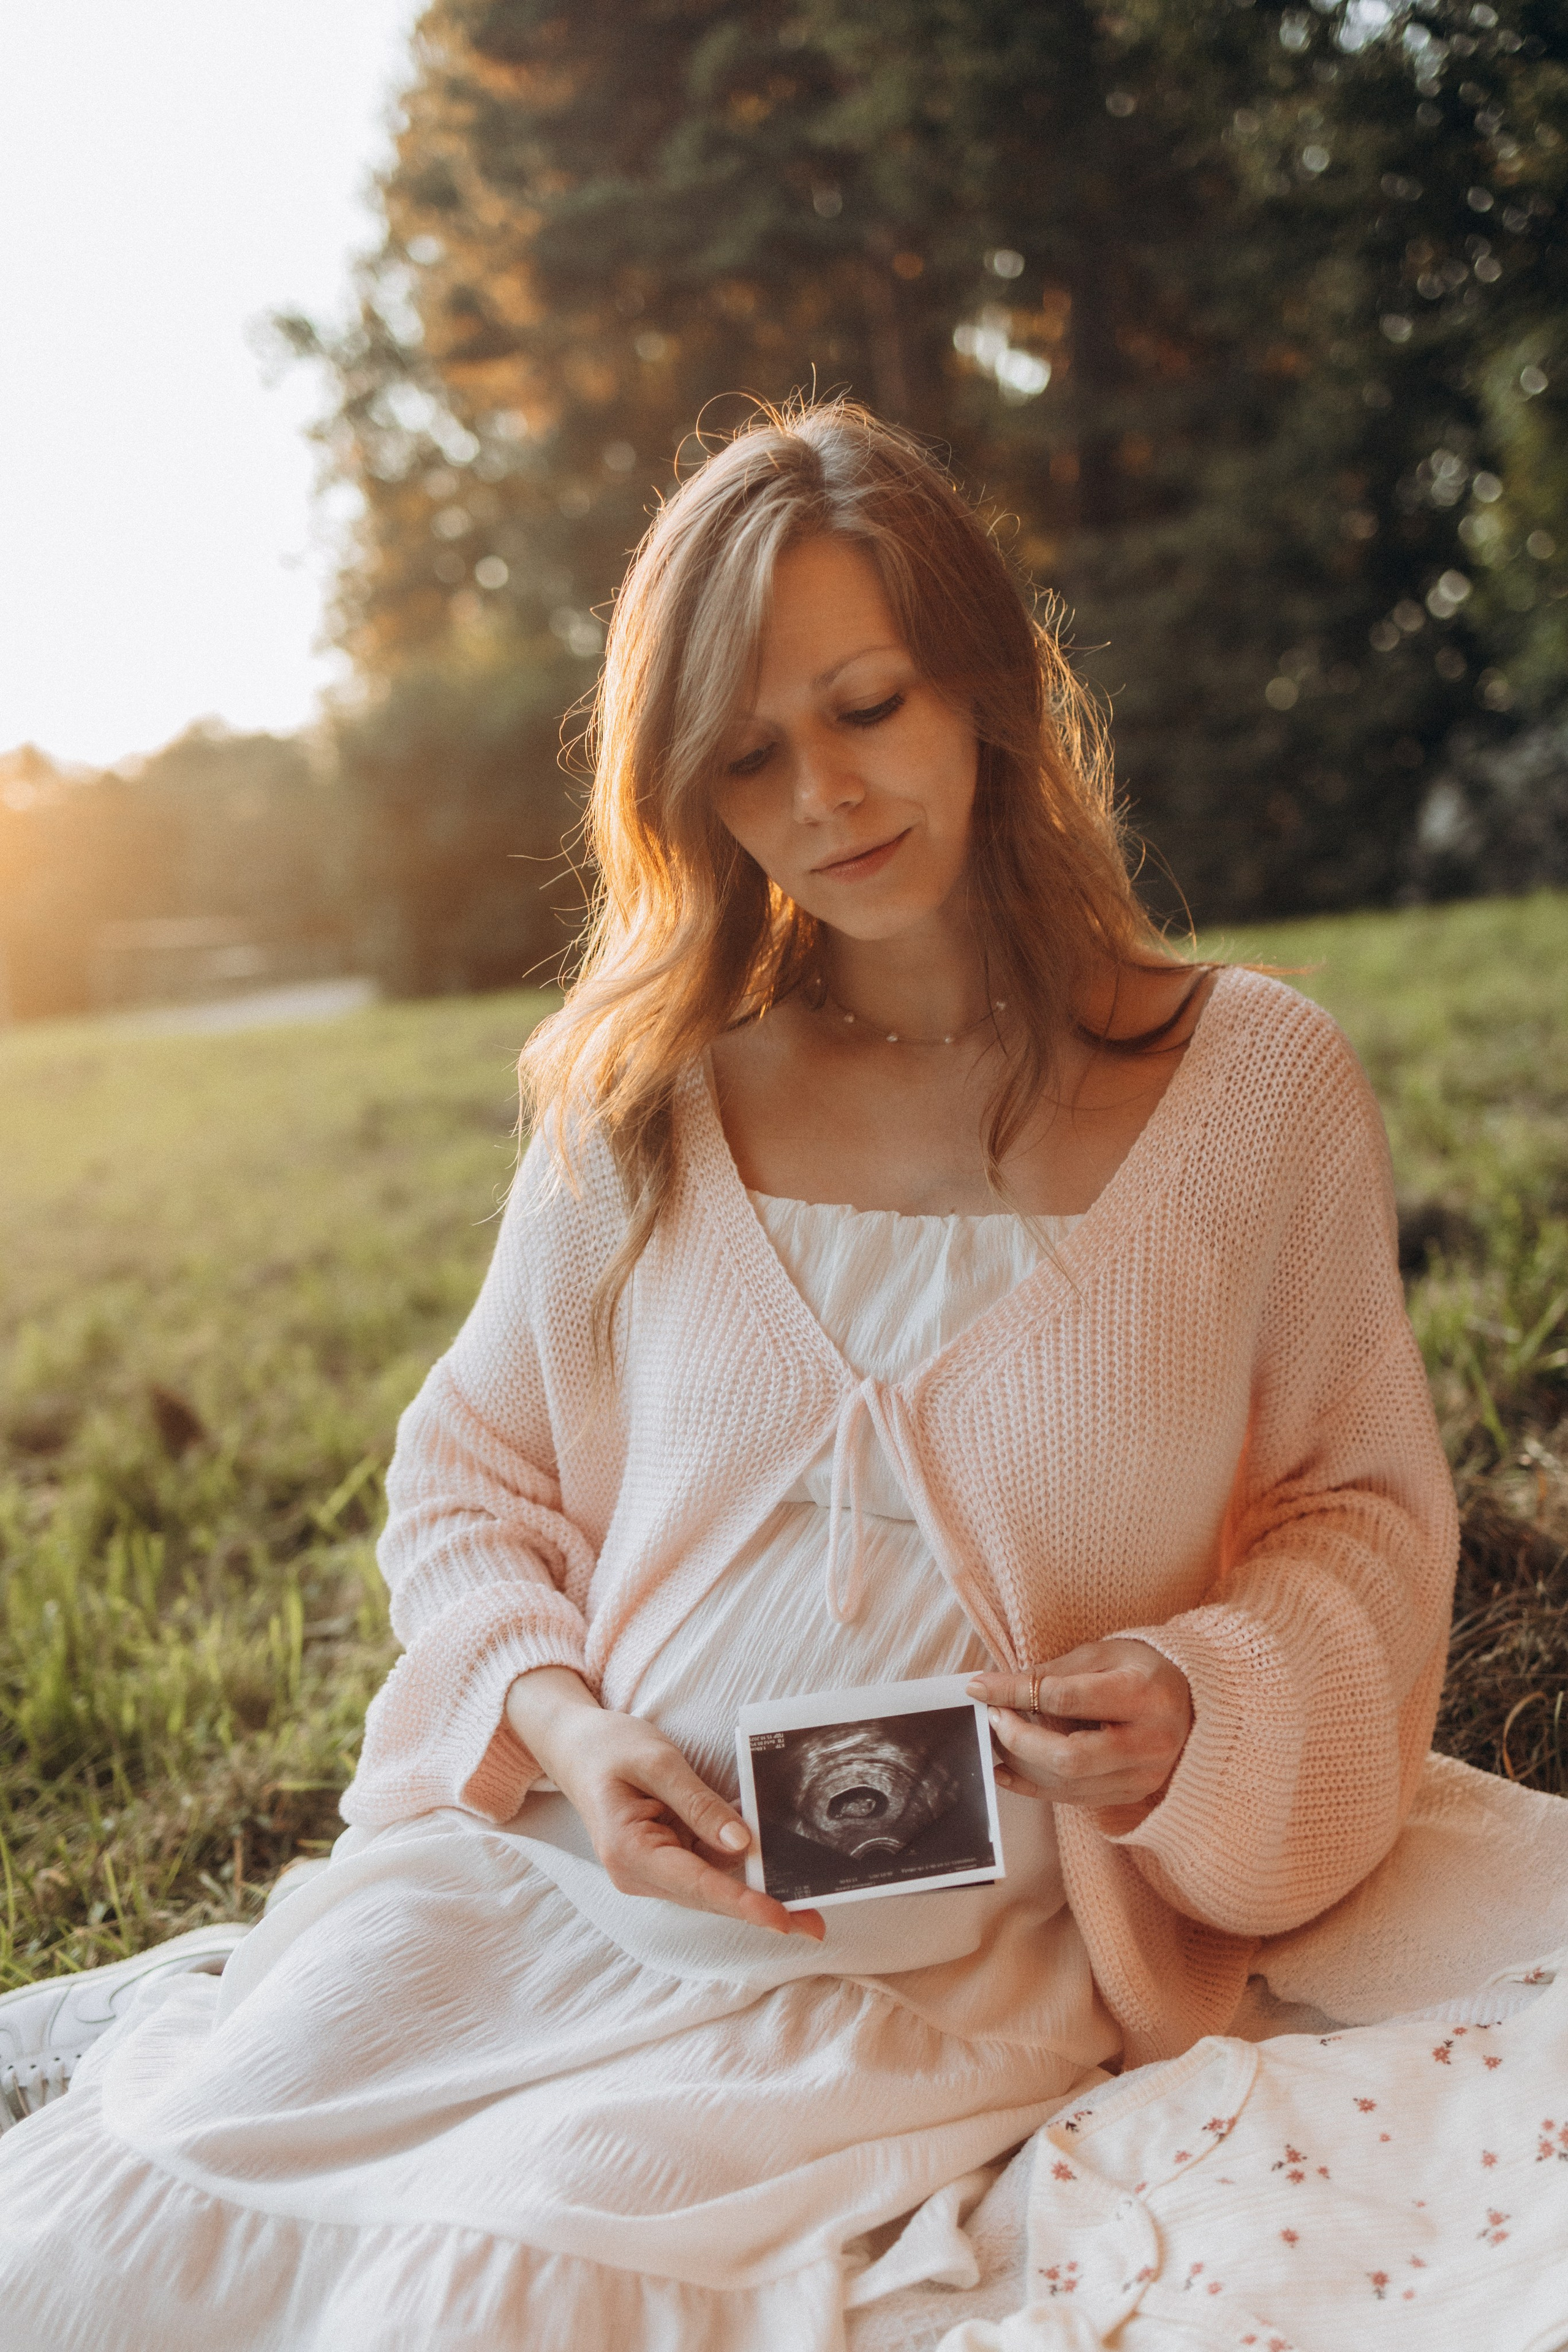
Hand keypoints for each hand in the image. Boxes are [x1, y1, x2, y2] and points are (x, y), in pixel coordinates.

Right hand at [505, 1668, 824, 1940]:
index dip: (743, 1903)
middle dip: (761, 1908)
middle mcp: (639, 1873)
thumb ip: (699, 1803)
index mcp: (630, 1852)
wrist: (575, 1745)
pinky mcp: (662, 1859)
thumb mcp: (657, 1761)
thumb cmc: (609, 1747)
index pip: (698, 1885)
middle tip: (814, 1922)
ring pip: (711, 1887)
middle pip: (709, 1896)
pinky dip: (738, 1871)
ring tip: (806, 1903)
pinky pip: (705, 1868)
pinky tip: (772, 1871)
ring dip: (754, 1893)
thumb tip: (741, 1844)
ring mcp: (650, 1870)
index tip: (783, 1920)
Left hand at [966, 1639, 1192, 1814]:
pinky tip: (1007, 1770)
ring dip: (1022, 1763)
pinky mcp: (1133, 1794)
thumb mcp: (1102, 1654)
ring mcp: (1144, 1776)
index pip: (1066, 1699)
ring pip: (1068, 1784)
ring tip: (997, 1738)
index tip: (979, 1687)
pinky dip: (1035, 1785)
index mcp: (1144, 1695)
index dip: (1015, 1693)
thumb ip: (1053, 1672)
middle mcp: (1149, 1742)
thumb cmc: (1143, 1669)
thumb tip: (996, 1688)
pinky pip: (1074, 1799)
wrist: (1196, 1702)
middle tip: (993, 1717)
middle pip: (1068, 1757)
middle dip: (1018, 1740)